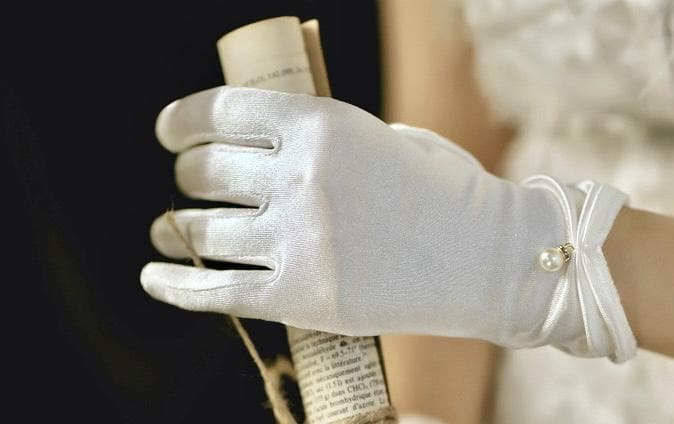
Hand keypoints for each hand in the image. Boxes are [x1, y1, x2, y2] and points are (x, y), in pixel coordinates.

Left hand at [141, 86, 635, 361]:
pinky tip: (154, 279)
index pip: (219, 111)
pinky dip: (173, 286)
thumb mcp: (379, 136)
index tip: (170, 132)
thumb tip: (261, 142)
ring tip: (170, 231)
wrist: (486, 255)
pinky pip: (214, 292)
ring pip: (201, 230)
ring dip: (173, 228)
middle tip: (189, 184)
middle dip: (187, 175)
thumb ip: (317, 136)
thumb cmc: (440, 191)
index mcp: (319, 124)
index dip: (182, 120)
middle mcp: (300, 177)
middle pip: (204, 171)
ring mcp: (298, 239)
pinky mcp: (301, 296)